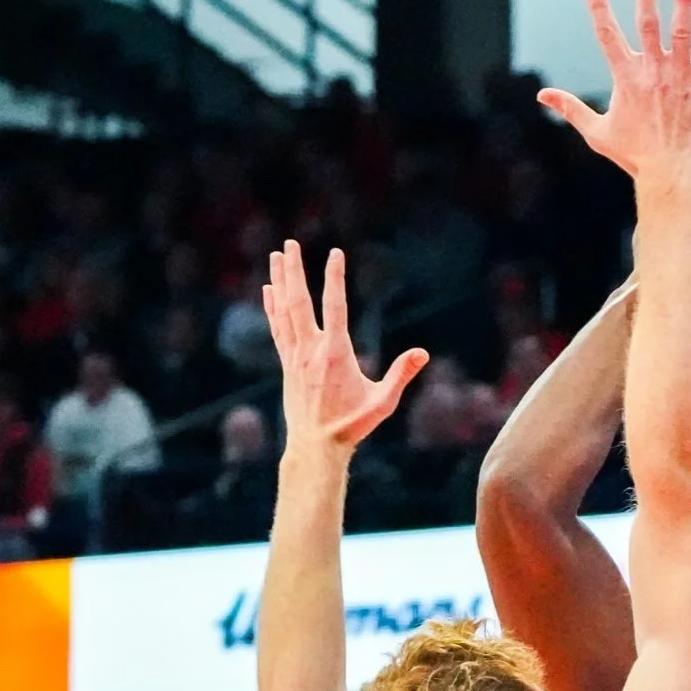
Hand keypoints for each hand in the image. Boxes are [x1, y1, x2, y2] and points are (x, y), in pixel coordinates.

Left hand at [263, 239, 426, 456]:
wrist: (316, 446)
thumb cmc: (352, 425)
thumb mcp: (383, 402)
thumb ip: (401, 375)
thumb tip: (422, 353)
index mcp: (335, 354)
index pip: (335, 307)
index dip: (335, 278)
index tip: (336, 254)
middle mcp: (310, 350)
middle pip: (299, 301)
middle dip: (295, 270)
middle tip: (291, 244)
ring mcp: (295, 356)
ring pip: (284, 310)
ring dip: (281, 281)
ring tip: (278, 256)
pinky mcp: (287, 364)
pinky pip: (278, 327)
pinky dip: (273, 306)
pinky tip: (268, 290)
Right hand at [537, 0, 690, 177]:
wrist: (671, 175)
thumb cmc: (635, 156)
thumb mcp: (597, 133)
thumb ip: (571, 109)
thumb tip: (542, 96)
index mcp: (626, 78)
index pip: (607, 35)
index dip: (598, 7)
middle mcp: (653, 71)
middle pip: (647, 22)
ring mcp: (681, 77)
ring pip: (683, 30)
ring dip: (683, 0)